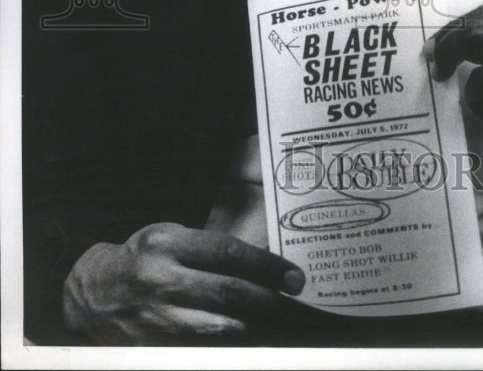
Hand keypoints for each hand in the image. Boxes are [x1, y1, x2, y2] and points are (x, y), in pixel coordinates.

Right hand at [62, 222, 304, 342]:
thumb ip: (207, 249)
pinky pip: (201, 345)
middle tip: (292, 296)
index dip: (265, 265)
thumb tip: (258, 263)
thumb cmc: (142, 257)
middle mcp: (161, 279)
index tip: (291, 274)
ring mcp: (157, 316)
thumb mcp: (169, 237)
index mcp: (167, 244)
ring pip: (217, 326)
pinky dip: (227, 342)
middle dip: (267, 297)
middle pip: (227, 292)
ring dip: (251, 324)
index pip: (227, 253)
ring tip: (274, 319)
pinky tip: (245, 336)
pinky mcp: (154, 344)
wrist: (91, 293)